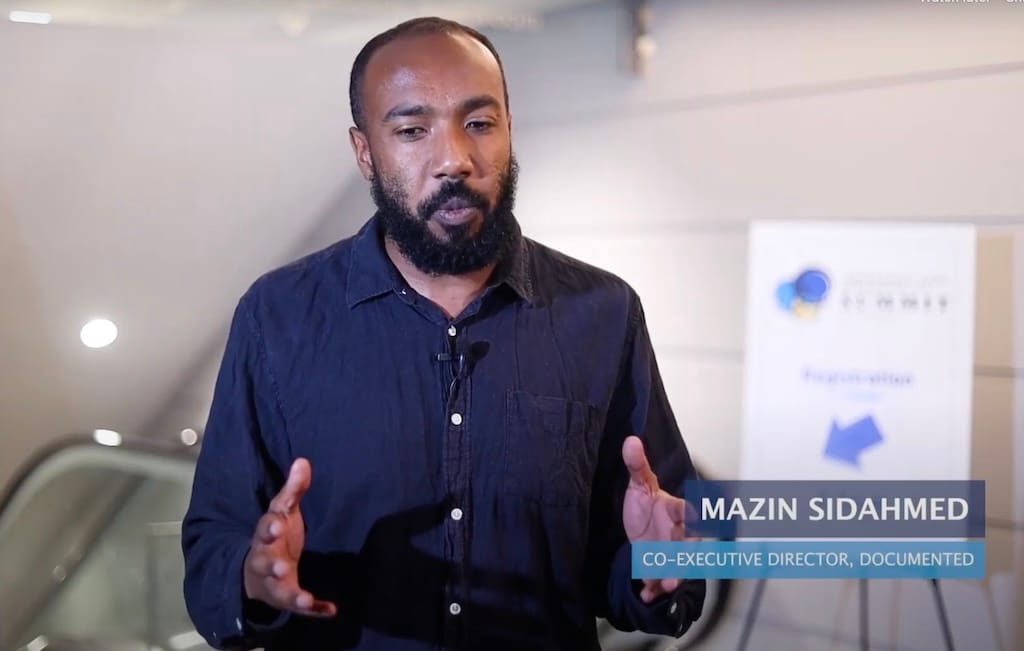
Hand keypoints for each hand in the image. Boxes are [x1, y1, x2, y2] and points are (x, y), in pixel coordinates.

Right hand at [243, 458, 336, 616]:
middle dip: (271, 565)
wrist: (256, 572)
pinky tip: (330, 610)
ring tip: (303, 599)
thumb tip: (303, 461)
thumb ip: (293, 490)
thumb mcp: (282, 511)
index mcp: (266, 537)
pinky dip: (314, 610)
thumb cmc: (274, 536)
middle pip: (264, 564)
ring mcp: (275, 583)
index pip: (264, 530)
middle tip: (280, 567)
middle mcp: (266, 561)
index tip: (277, 525)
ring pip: (280, 591)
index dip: (270, 528)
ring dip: (292, 595)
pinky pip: (300, 606)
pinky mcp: (287, 598)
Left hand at [622, 435, 692, 603]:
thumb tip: (631, 440)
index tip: (695, 520)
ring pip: (676, 565)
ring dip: (671, 576)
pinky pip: (659, 579)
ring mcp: (669, 552)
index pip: (688, 513)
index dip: (693, 517)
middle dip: (683, 557)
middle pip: (685, 546)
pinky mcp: (658, 566)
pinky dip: (653, 589)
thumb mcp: (638, 485)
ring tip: (664, 587)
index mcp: (677, 510)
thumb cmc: (645, 503)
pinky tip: (646, 595)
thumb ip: (637, 465)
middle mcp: (678, 533)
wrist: (637, 524)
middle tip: (678, 566)